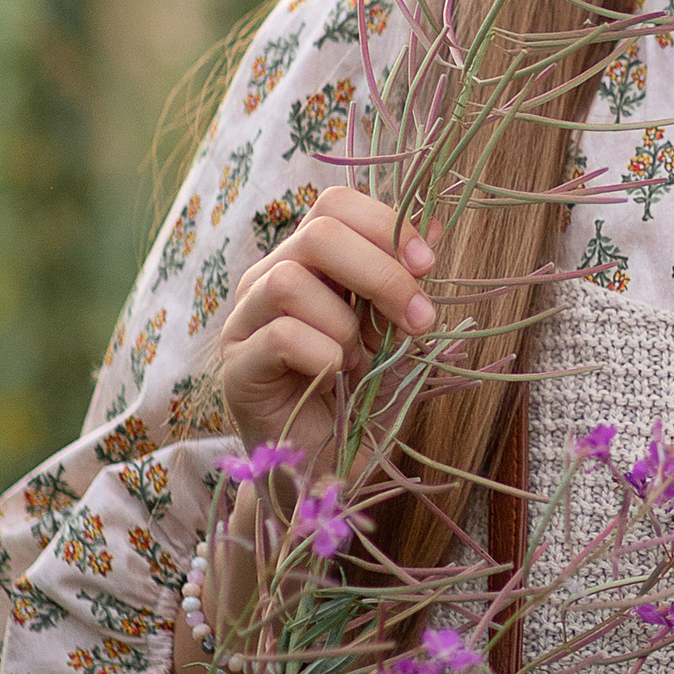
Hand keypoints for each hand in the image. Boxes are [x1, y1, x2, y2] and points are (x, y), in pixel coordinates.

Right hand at [215, 185, 436, 472]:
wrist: (328, 468)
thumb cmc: (360, 397)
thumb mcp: (396, 333)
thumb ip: (407, 281)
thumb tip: (438, 221)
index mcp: (306, 262)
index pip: (334, 205)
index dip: (385, 225)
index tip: (428, 264)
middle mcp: (267, 281)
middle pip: (318, 233)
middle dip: (382, 273)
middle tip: (419, 319)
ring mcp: (244, 322)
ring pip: (291, 281)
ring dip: (345, 325)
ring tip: (356, 363)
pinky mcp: (236, 368)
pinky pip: (282, 336)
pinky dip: (324, 357)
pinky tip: (333, 381)